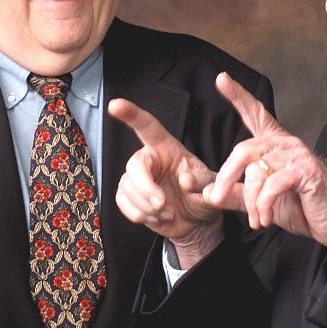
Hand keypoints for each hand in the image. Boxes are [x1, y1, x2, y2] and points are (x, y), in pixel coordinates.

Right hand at [108, 97, 224, 266]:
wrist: (196, 222)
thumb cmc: (203, 197)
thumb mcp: (212, 188)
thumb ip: (203, 183)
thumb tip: (185, 180)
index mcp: (167, 148)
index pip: (147, 127)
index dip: (131, 114)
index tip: (115, 105)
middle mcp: (149, 159)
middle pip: (134, 165)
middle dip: (146, 188)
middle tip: (163, 205)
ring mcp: (136, 178)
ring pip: (128, 187)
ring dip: (147, 206)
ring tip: (167, 212)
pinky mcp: (129, 196)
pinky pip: (122, 202)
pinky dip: (138, 214)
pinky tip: (156, 217)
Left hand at [207, 71, 326, 253]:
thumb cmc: (300, 208)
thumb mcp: (260, 203)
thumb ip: (235, 196)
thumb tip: (206, 193)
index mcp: (274, 145)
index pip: (255, 114)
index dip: (238, 96)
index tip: (221, 79)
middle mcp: (286, 143)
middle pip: (243, 150)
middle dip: (225, 177)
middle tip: (216, 199)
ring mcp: (297, 155)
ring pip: (256, 171)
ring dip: (250, 201)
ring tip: (256, 220)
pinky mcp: (306, 170)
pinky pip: (271, 185)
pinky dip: (263, 205)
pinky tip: (266, 218)